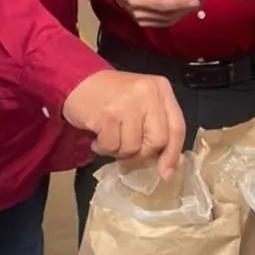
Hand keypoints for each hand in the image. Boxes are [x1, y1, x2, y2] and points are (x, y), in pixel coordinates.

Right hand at [62, 69, 185, 179]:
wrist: (78, 82)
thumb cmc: (113, 96)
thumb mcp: (142, 105)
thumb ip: (159, 128)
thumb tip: (175, 164)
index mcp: (161, 89)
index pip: (177, 127)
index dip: (173, 153)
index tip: (166, 172)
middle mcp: (148, 93)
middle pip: (158, 141)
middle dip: (142, 154)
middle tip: (127, 152)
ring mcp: (127, 103)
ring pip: (133, 147)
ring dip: (119, 151)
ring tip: (109, 136)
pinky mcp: (107, 115)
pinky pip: (112, 146)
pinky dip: (103, 148)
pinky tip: (98, 135)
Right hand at [113, 0, 200, 27]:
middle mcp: (134, 1)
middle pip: (159, 4)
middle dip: (179, 3)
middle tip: (196, 0)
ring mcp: (139, 15)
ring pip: (164, 16)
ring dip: (182, 11)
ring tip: (197, 3)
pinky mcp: (144, 23)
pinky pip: (163, 22)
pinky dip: (177, 17)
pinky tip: (187, 10)